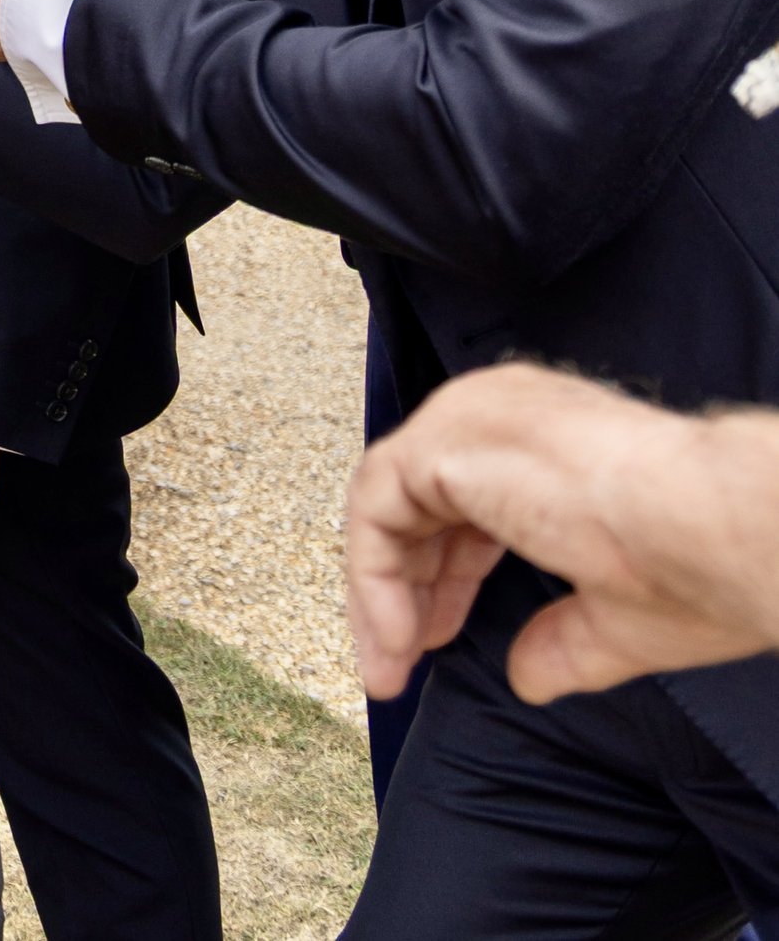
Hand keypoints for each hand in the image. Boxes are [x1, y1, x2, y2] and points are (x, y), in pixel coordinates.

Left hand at [347, 365, 778, 705]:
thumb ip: (561, 641)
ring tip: (388, 664)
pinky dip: (377, 575)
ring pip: (388, 503)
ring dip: (382, 591)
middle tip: (396, 659)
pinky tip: (400, 637)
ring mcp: (466, 419)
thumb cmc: (697, 562)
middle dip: (405, 589)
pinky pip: (376, 507)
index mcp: (539, 440)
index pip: (462, 502)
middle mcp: (494, 414)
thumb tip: (528, 678)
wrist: (716, 528)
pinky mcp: (442, 441)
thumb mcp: (617, 614)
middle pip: (417, 501)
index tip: (435, 638)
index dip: (445, 577)